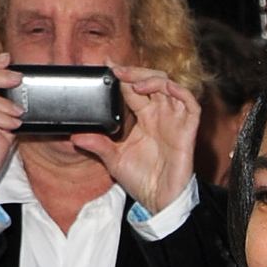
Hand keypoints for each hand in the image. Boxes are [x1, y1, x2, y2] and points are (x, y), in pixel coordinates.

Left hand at [78, 66, 198, 218]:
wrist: (159, 202)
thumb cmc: (142, 181)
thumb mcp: (113, 160)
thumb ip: (97, 144)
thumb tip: (75, 135)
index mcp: (144, 118)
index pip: (134, 87)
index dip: (123, 74)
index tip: (107, 65)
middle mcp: (160, 115)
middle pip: (153, 80)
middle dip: (136, 71)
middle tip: (119, 71)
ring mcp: (174, 122)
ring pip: (170, 86)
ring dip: (154, 78)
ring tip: (136, 83)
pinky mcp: (187, 132)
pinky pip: (191, 105)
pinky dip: (181, 92)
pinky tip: (166, 88)